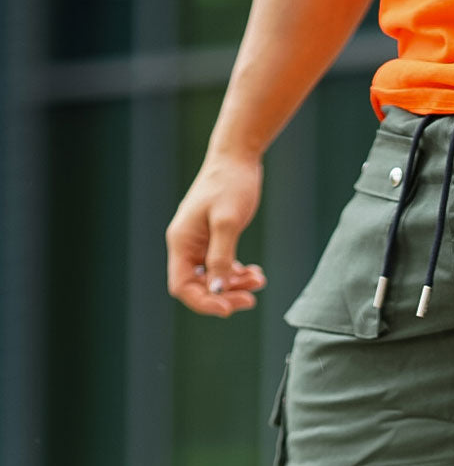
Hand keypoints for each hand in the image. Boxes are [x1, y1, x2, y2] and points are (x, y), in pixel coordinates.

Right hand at [166, 151, 266, 316]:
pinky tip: (256, 273)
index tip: (229, 307)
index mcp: (181, 241)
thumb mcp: (227, 222)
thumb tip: (217, 289)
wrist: (238, 158)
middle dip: (224, 295)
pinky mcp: (213, 239)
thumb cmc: (231, 184)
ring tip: (259, 280)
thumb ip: (221, 258)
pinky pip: (222, 266)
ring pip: (213, 278)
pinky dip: (238, 274)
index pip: (182, 286)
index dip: (204, 302)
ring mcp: (199, 243)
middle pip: (199, 286)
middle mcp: (186, 245)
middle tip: (251, 299)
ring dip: (235, 285)